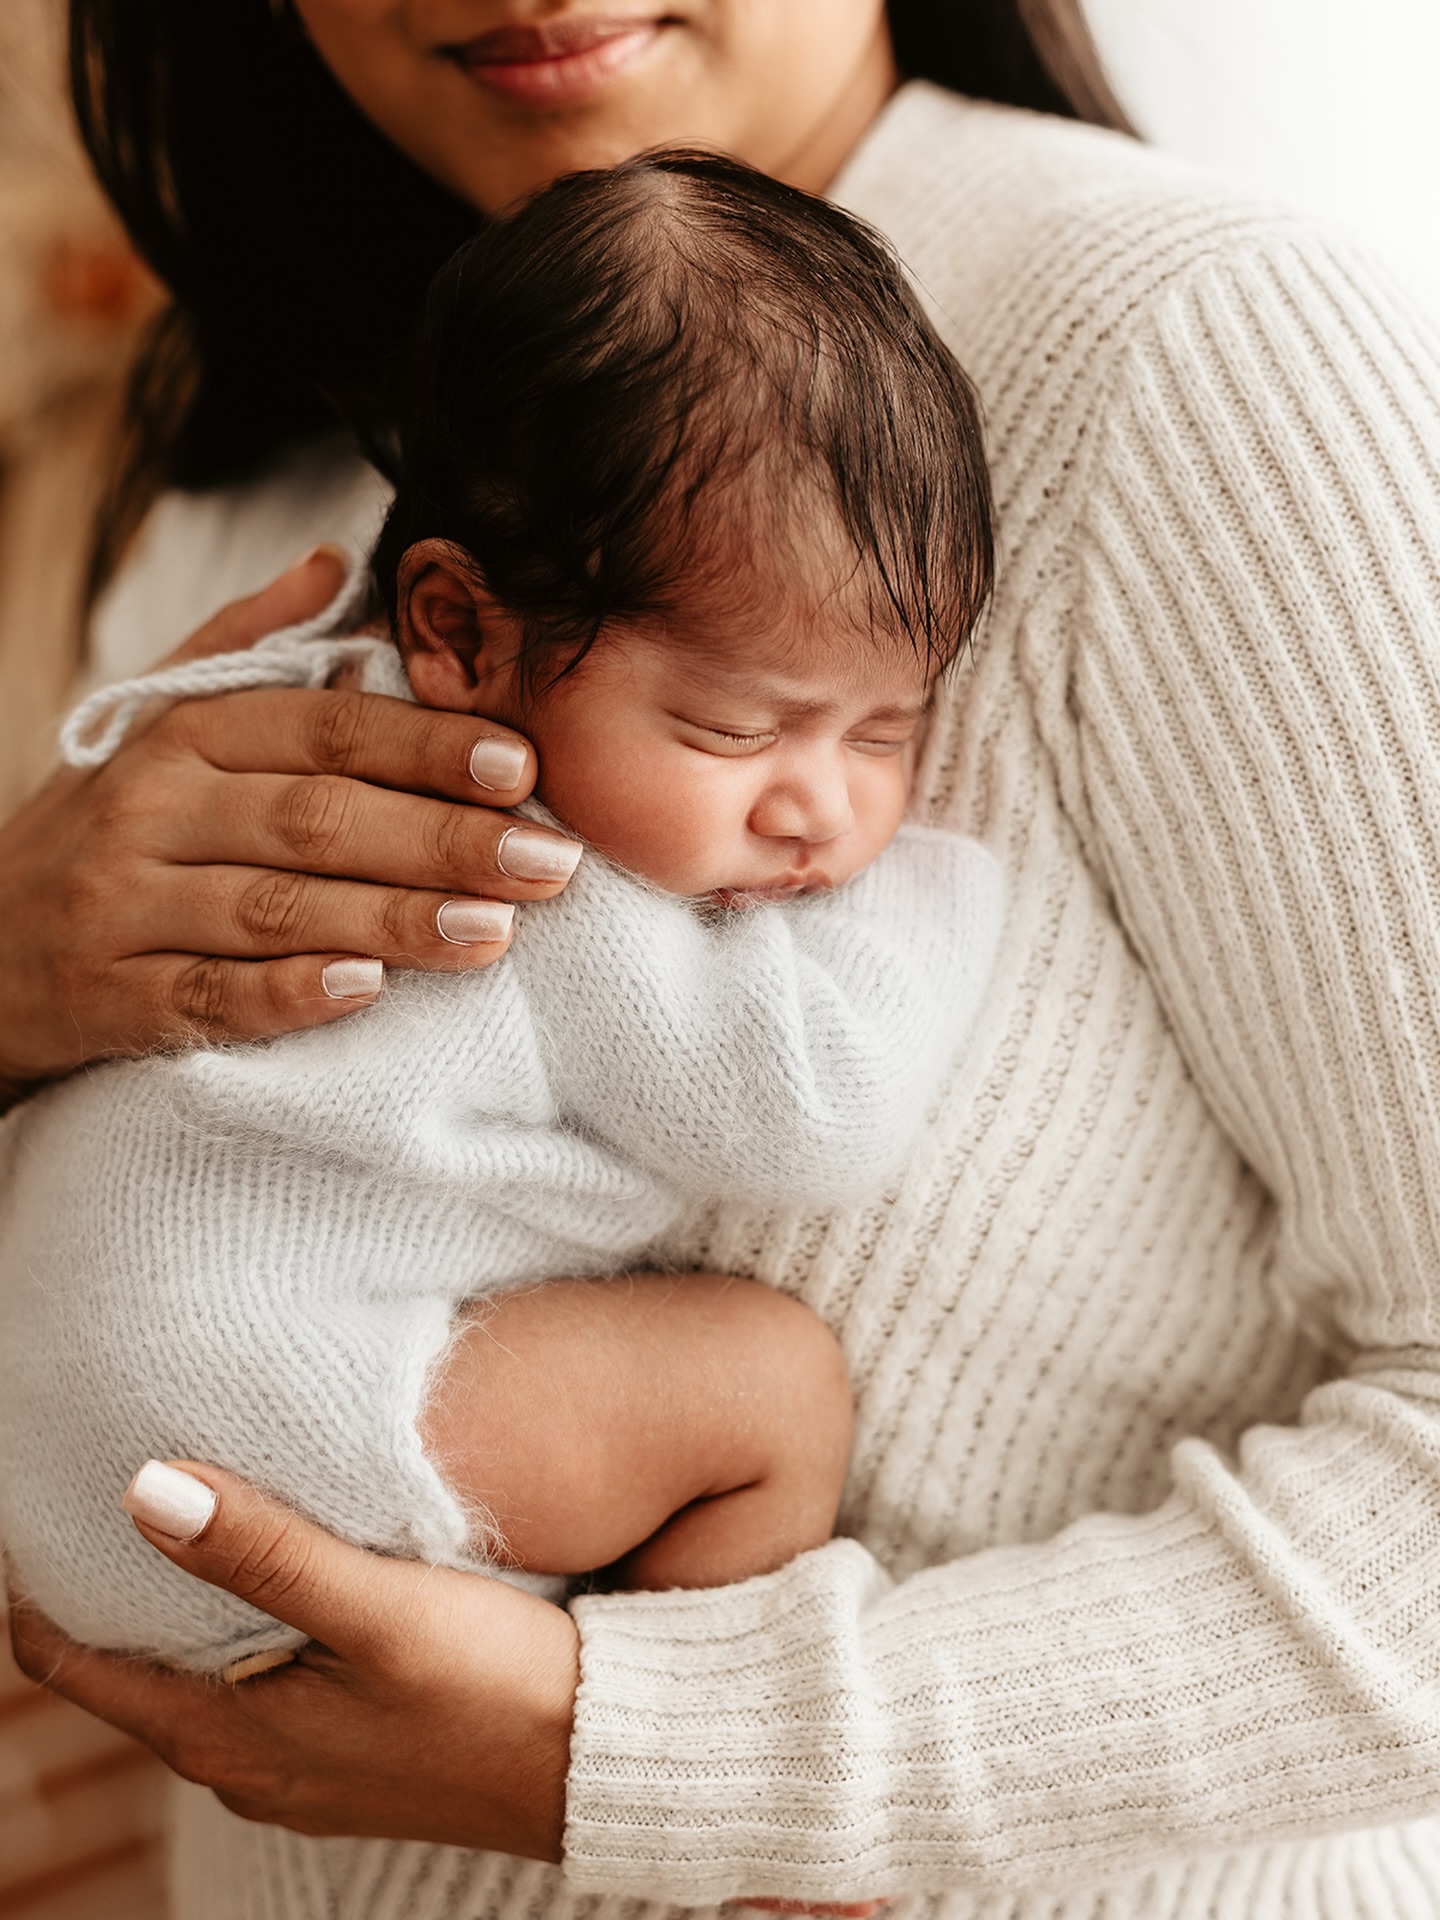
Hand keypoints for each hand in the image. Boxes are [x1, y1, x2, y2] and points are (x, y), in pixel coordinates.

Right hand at [0, 547, 581, 1093]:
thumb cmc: (103, 827)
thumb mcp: (154, 720)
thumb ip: (245, 642)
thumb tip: (339, 561)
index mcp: (179, 735)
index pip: (321, 730)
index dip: (424, 746)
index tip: (522, 765)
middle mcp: (149, 811)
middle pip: (314, 819)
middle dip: (441, 839)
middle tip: (549, 862)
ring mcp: (122, 906)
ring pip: (274, 909)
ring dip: (391, 918)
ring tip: (494, 929)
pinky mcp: (109, 999)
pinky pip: (208, 998)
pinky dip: (288, 993)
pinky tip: (367, 990)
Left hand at [7, 1461, 577, 1853]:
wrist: (602, 1764)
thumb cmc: (498, 1691)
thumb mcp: (381, 1610)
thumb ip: (266, 1552)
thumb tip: (145, 1489)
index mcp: (228, 1737)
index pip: (73, 1661)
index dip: (43, 1581)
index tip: (42, 1496)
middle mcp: (244, 1765)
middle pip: (126, 1665)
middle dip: (109, 1577)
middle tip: (111, 1476)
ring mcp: (296, 1765)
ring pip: (194, 1671)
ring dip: (177, 1599)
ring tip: (187, 1504)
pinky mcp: (347, 1751)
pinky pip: (254, 1682)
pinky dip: (238, 1622)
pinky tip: (277, 1569)